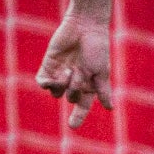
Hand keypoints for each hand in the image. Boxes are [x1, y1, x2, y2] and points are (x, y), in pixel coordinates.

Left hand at [36, 14, 114, 128]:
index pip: (82, 106)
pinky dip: (48, 83)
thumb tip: (110, 108)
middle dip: (75, 89)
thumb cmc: (97, 49)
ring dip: (62, 85)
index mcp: (89, 85)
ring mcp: (61, 74)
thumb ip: (102, 90)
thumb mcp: (101, 71)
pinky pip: (43, 83)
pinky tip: (55, 76)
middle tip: (79, 73)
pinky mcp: (49, 66)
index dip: (77, 117)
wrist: (84, 27)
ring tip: (69, 70)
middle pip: (70, 98)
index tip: (72, 126)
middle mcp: (75, 81)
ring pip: (56, 93)